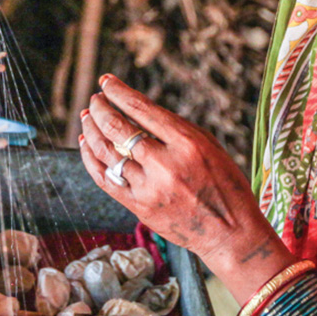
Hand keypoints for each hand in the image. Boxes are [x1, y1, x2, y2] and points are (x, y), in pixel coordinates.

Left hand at [77, 74, 284, 274]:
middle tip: (95, 99)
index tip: (106, 82)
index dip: (118, 92)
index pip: (141, 109)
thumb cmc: (224, 184)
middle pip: (117, 128)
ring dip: (91, 130)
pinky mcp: (139, 207)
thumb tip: (137, 110)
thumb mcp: (208, 146)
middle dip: (100, 108)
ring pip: (106, 152)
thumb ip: (174, 129)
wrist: (230, 234)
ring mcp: (149, 188)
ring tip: (87, 116)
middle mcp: (165, 164)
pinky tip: (86, 143)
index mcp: (187, 143)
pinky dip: (90, 158)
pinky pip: (104, 179)